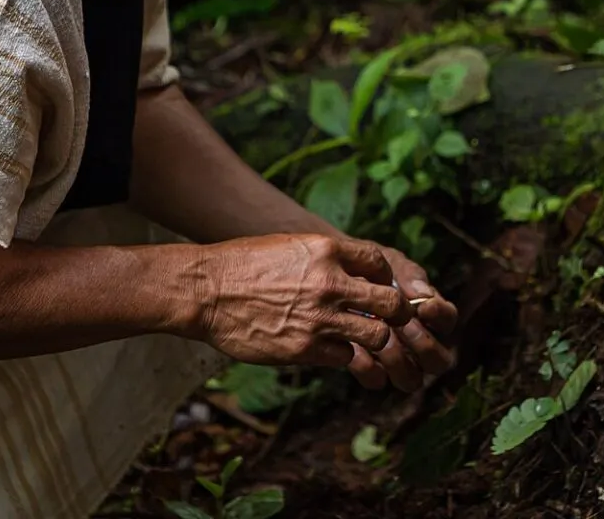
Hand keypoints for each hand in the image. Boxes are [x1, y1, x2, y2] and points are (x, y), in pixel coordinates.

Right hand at [192, 233, 412, 367]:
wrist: (205, 290)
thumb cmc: (242, 265)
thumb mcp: (289, 246)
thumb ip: (323, 259)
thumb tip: (350, 273)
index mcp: (326, 250)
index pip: (379, 263)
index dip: (386, 278)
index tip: (381, 287)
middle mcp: (329, 283)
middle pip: (391, 303)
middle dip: (398, 314)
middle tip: (393, 320)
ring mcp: (319, 318)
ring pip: (377, 336)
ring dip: (377, 340)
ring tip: (369, 342)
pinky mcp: (304, 349)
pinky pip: (346, 357)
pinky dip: (345, 356)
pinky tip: (334, 351)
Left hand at [347, 245, 457, 392]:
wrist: (328, 281)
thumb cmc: (367, 270)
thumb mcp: (387, 263)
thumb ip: (407, 275)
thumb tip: (423, 294)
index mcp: (428, 313)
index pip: (448, 320)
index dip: (441, 316)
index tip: (423, 305)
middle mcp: (419, 343)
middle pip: (439, 361)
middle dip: (423, 344)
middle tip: (402, 326)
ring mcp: (396, 360)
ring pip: (411, 379)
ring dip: (398, 360)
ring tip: (380, 338)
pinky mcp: (369, 370)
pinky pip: (376, 381)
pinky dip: (367, 367)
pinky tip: (354, 348)